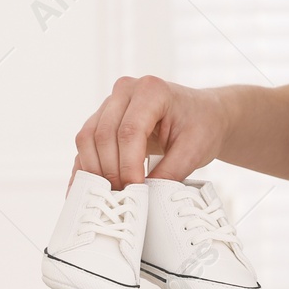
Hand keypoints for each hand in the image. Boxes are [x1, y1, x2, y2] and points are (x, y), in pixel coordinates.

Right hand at [73, 76, 228, 187]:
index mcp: (151, 90)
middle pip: (103, 135)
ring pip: (87, 138)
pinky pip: (85, 144)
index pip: (129, 131)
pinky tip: (89, 189)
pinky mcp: (101, 119)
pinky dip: (86, 167)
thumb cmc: (201, 127)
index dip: (128, 165)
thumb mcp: (193, 151)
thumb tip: (142, 198)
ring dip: (95, 170)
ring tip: (109, 195)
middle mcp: (125, 91)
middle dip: (111, 171)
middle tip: (122, 198)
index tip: (134, 190)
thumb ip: (168, 173)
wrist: (203, 115)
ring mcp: (110, 103)